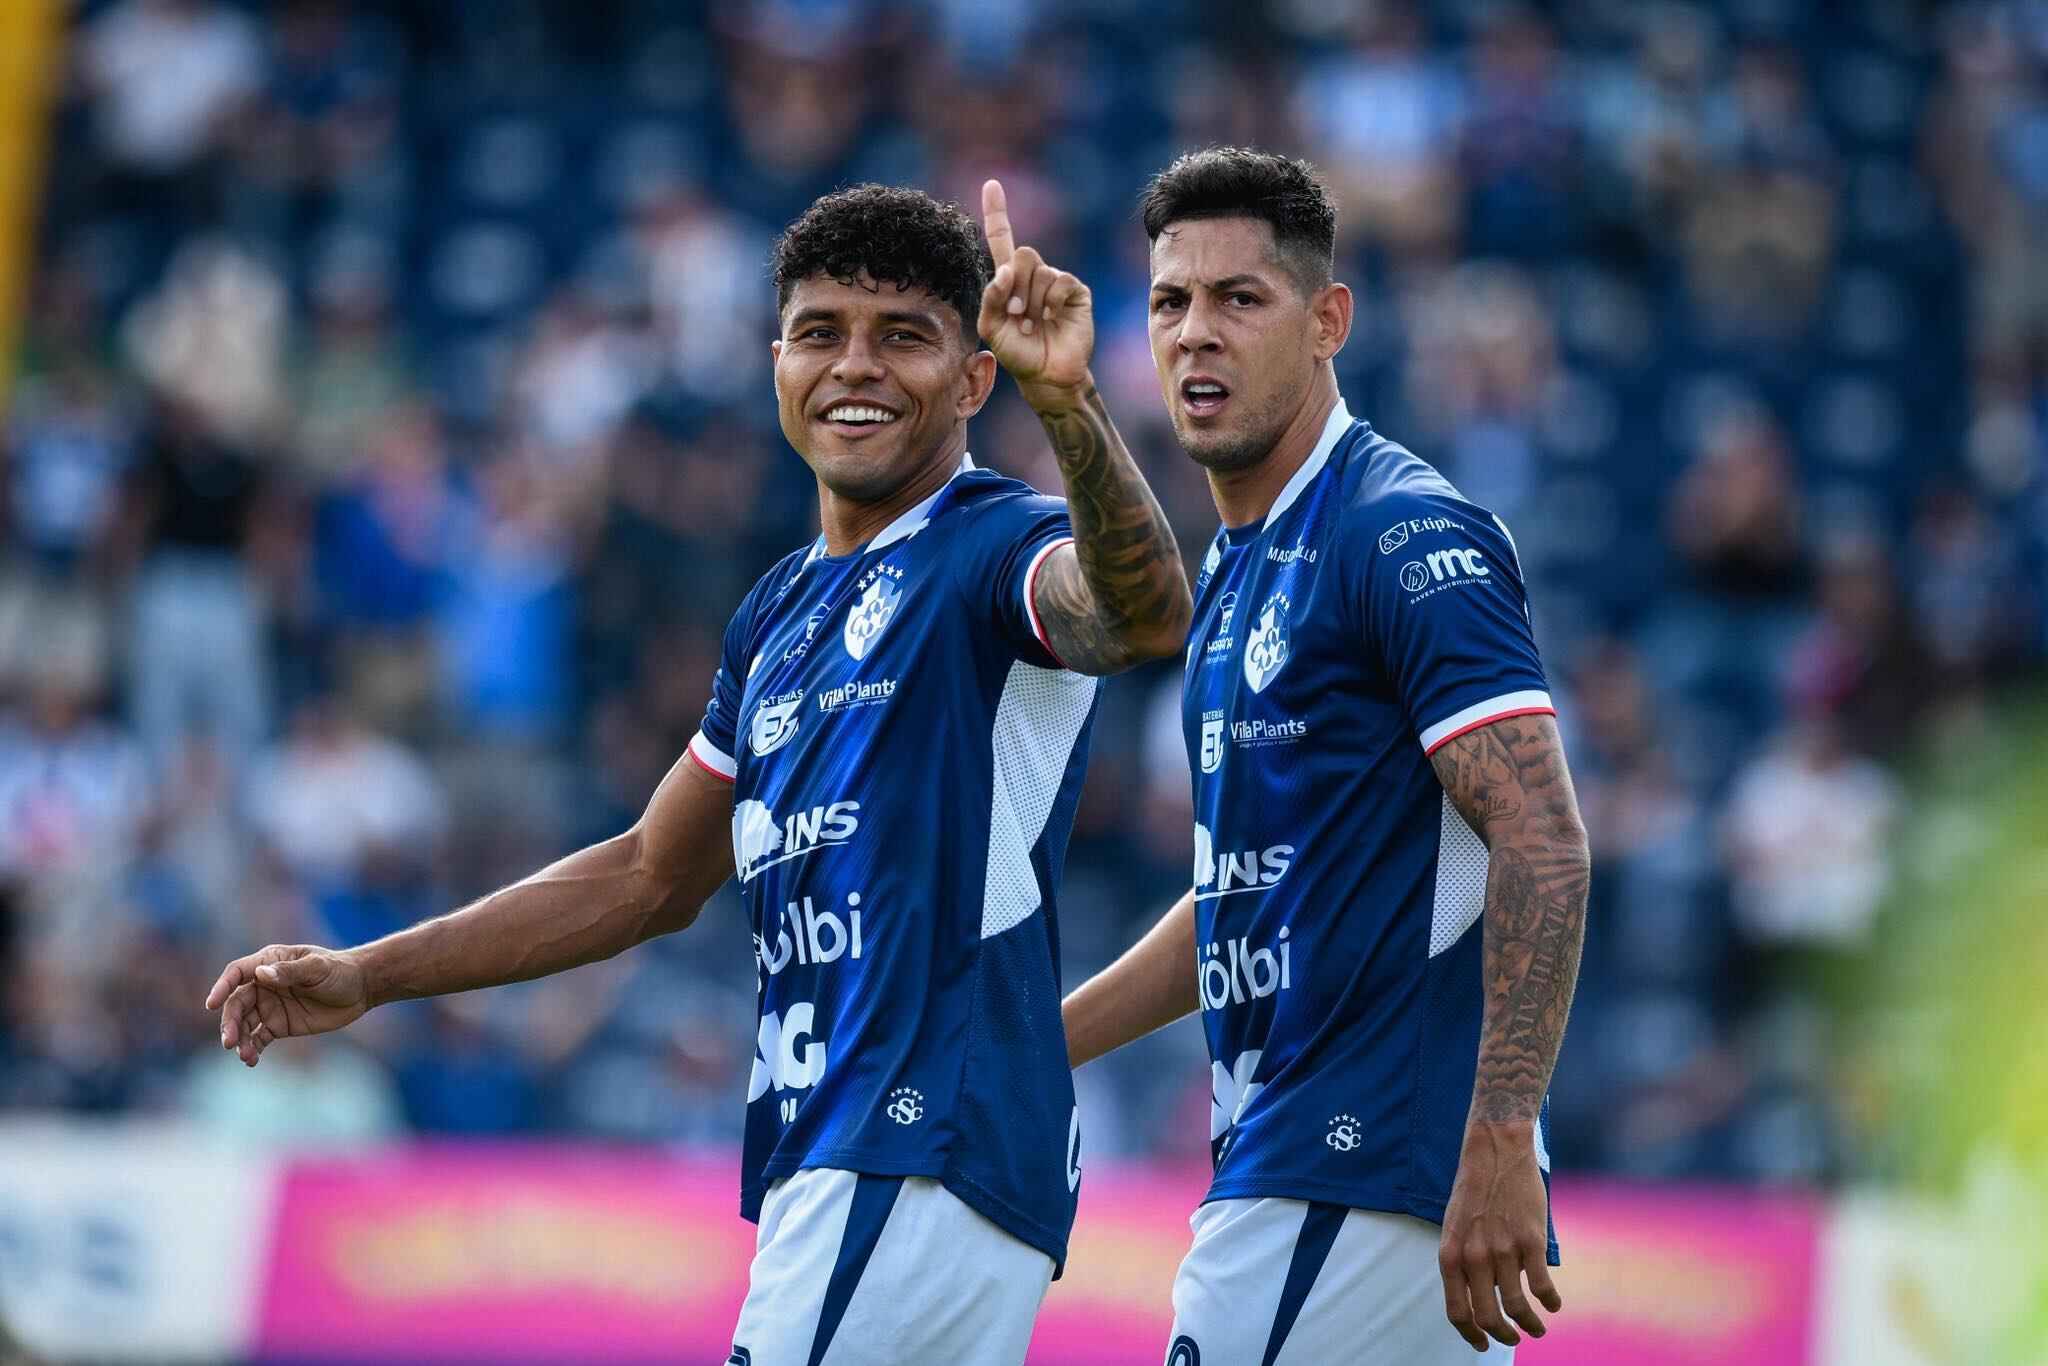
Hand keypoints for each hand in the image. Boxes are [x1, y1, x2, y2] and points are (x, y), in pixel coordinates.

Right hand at [205, 944, 370, 1065]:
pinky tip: (252, 1061)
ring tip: (244, 1056)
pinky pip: (258, 1038)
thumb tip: (262, 975)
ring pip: (244, 1024)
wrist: (360, 990)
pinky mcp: (278, 1026)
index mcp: (269, 962)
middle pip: (236, 1003)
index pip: (237, 973)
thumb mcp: (318, 968)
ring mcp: (269, 1006)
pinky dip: (252, 1049)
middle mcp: (263, 985)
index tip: (211, 1003)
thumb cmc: (339, 971)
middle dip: (230, 1023)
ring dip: (239, 1040)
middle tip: (229, 1042)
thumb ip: (290, 971)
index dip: (222, 987)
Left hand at [978, 178, 1092, 402]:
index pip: (1002, 239)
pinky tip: (1050, 317)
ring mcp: (1056, 282)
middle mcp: (1033, 275)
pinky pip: (1060, 280)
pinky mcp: (1076, 291)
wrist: (1046, 375)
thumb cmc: (1017, 353)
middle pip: (1023, 253)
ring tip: (1032, 324)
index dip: (997, 212)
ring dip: (1031, 300)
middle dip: (1015, 285)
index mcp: (1009, 279)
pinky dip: (1050, 300)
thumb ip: (990, 298)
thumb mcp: (991, 328)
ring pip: (1040, 270)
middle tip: (1015, 313)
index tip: (991, 184)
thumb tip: (1003, 271)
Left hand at [1437, 1123, 1561, 1350]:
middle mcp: (1474, 1257)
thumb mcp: (1454, 1226)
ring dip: (1529, 1325)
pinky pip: (1542, 1286)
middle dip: (1502, 1335)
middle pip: (1487, 1316)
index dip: (1471, 1334)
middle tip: (1513, 1338)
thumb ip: (1463, 1260)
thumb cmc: (1473, 1188)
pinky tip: (1553, 1304)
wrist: (1495, 1151)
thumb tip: (1478, 1294)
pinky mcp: (1530, 1242)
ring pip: (1516, 1306)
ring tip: (1536, 1328)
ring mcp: (1503, 1251)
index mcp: (1450, 1254)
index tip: (1482, 1344)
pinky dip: (1549, 1302)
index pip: (1457, 1310)